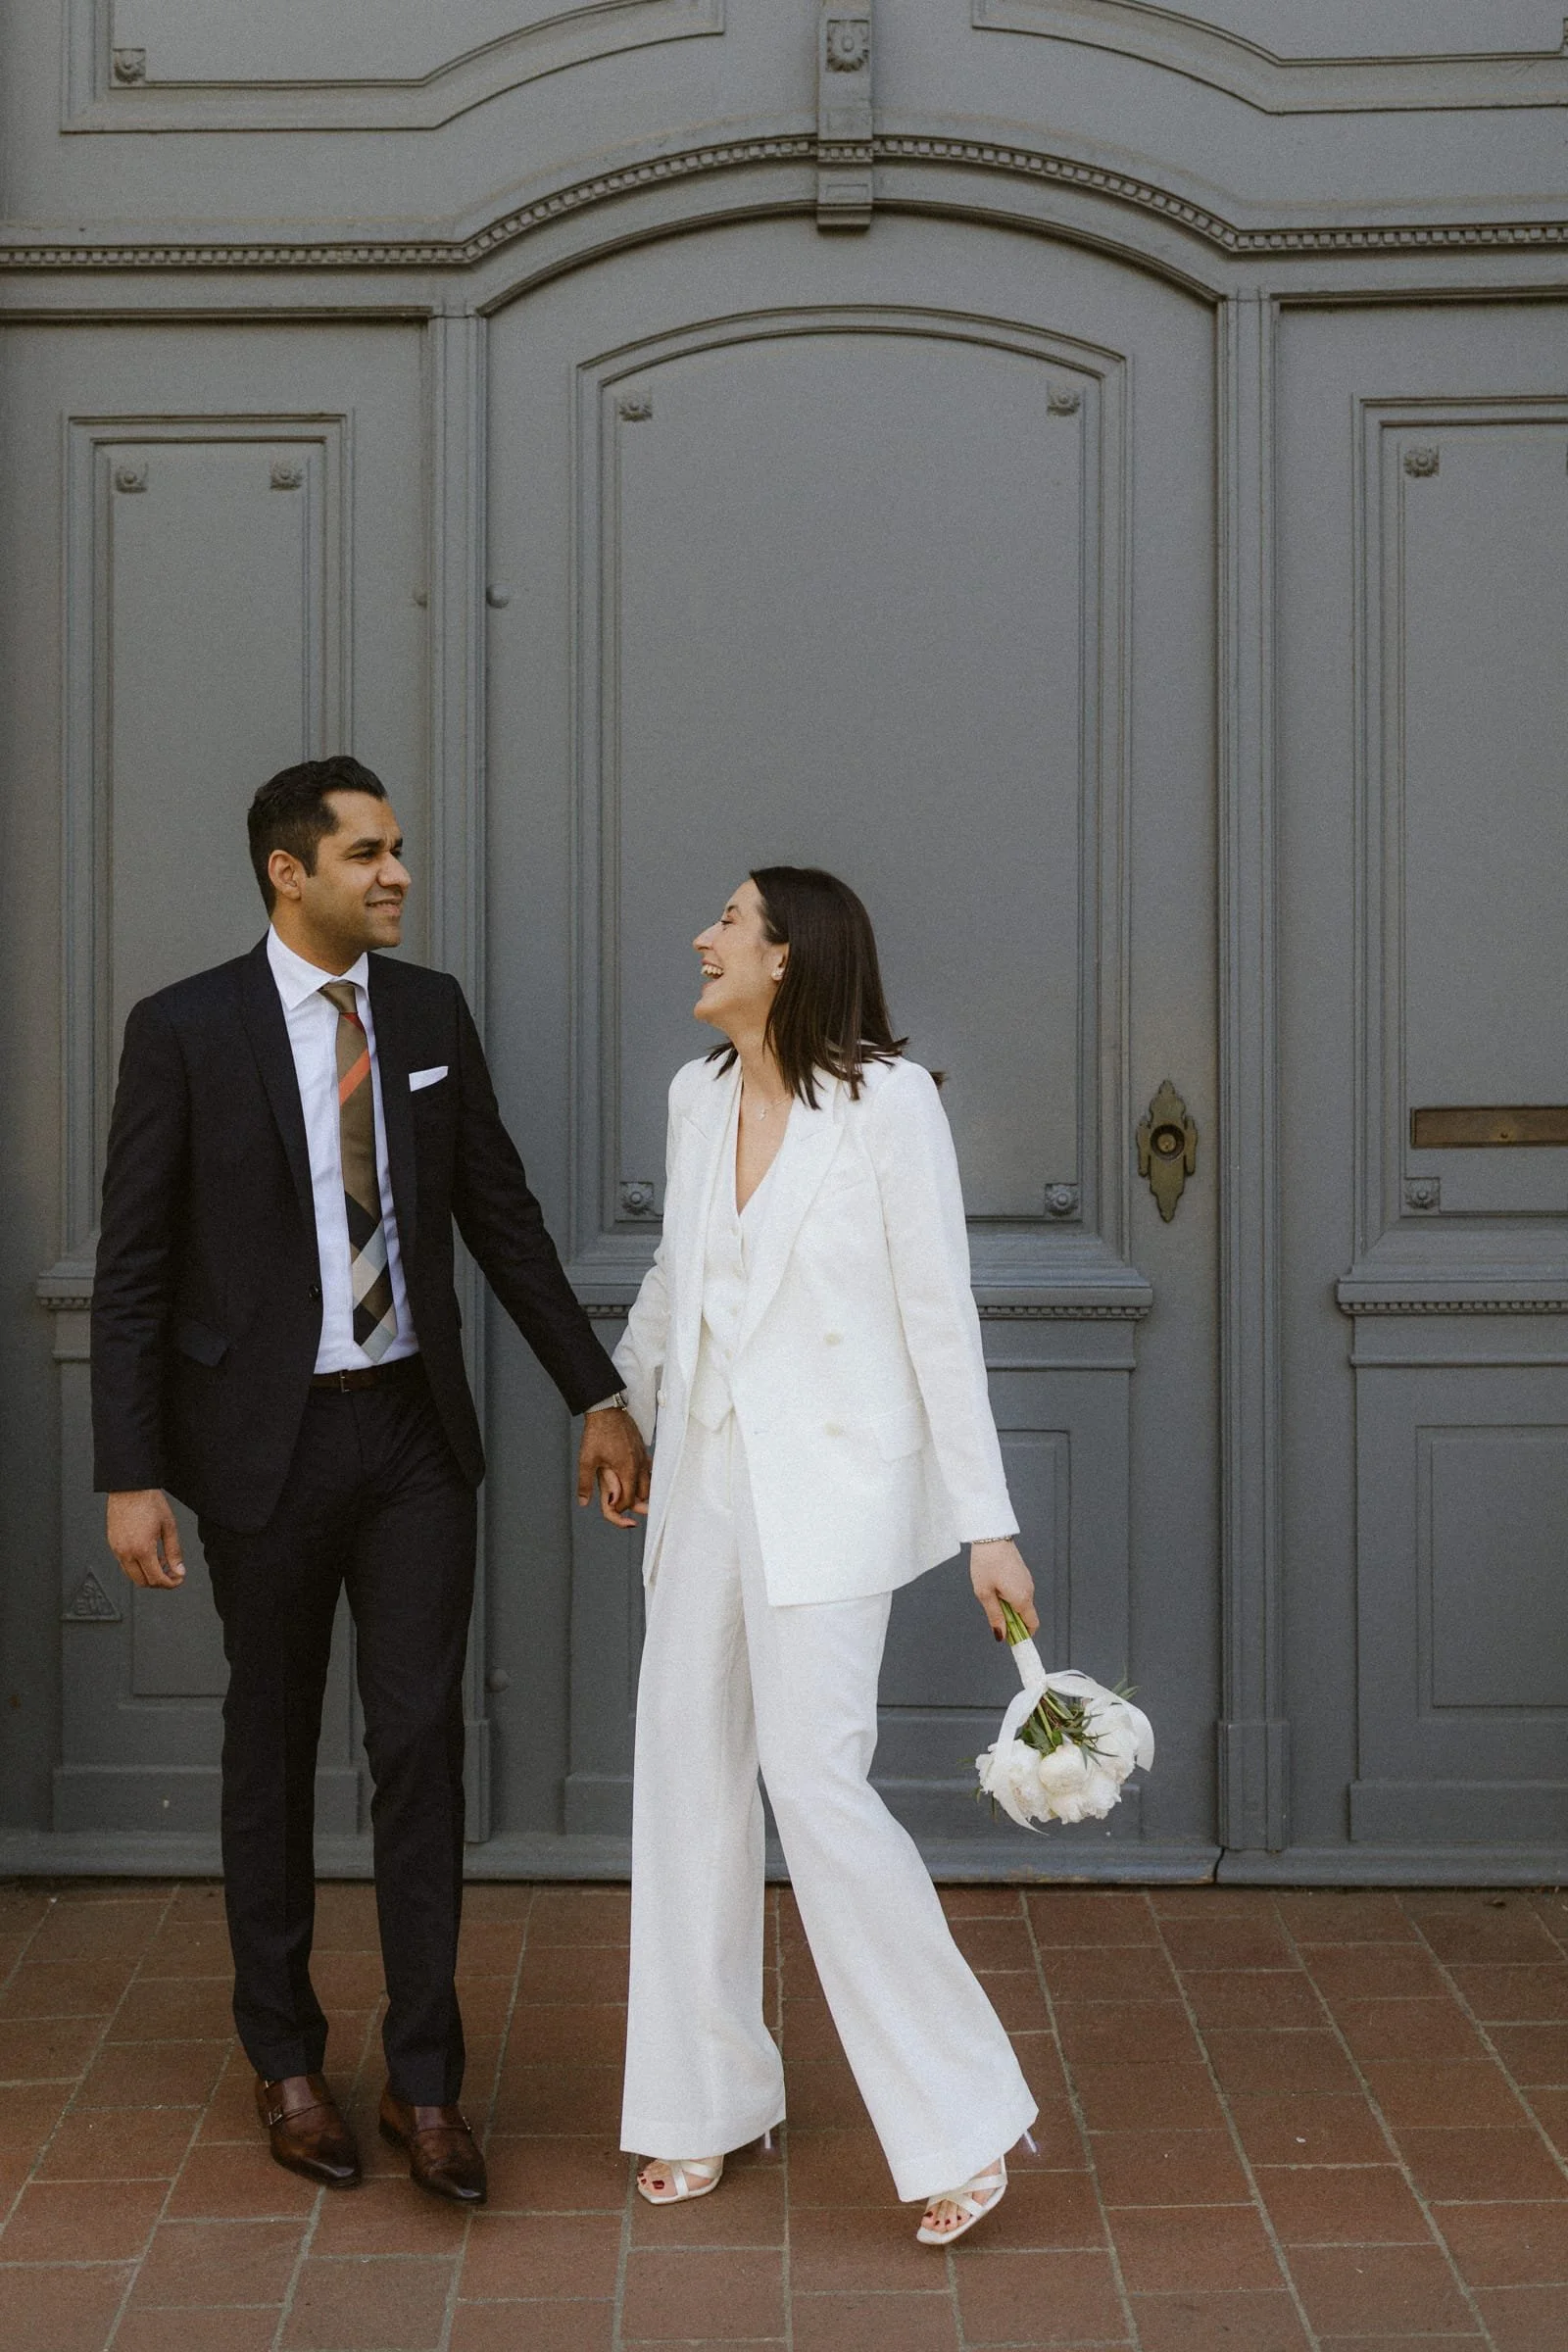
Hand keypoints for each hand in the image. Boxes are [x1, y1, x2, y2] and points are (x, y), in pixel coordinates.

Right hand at [107, 1489, 185, 1588]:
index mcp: (142, 1549)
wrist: (129, 1488)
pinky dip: (137, 1566)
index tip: (178, 1579)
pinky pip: (124, 1564)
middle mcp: (126, 1552)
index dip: (170, 1583)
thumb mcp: (169, 1527)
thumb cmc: (149, 1502)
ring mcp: (117, 1549)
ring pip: (132, 1575)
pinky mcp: (112, 1544)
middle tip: (171, 1573)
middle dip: (159, 1582)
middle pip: (142, 1582)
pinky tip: (148, 1555)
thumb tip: (179, 1570)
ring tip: (161, 1561)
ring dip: (147, 1574)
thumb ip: (174, 1552)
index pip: (156, 1579)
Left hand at [577, 1408, 650, 1529]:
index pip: (629, 1499)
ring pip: (648, 1481)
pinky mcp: (643, 1448)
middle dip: (633, 1501)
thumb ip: (585, 1483)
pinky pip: (648, 1468)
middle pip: (643, 1493)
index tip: (611, 1507)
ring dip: (640, 1490)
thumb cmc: (597, 1433)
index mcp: (627, 1470)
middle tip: (620, 1501)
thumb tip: (584, 1502)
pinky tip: (634, 1475)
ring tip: (628, 1492)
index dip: (620, 1508)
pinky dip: (643, 1476)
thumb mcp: (586, 1460)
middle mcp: (639, 1465)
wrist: (607, 1410)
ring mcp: (643, 1456)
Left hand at [969, 1538, 1036, 1640]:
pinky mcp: (1023, 1574)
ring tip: (991, 1596)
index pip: (1032, 1625)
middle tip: (994, 1617)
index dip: (1024, 1636)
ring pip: (1021, 1603)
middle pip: (1026, 1615)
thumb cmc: (987, 1562)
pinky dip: (1010, 1596)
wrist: (991, 1536)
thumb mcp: (984, 1593)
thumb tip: (1001, 1635)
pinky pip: (1019, 1592)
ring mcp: (1027, 1581)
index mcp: (1022, 1598)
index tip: (1013, 1641)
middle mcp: (1029, 1591)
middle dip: (1012, 1621)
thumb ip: (994, 1616)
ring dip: (1009, 1607)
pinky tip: (995, 1586)